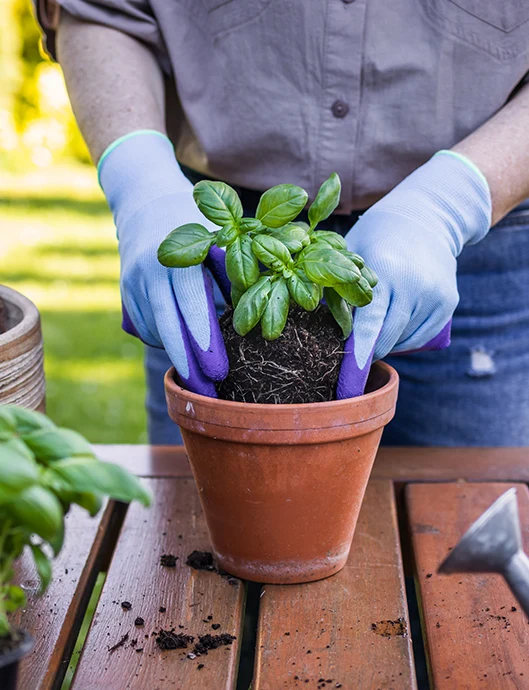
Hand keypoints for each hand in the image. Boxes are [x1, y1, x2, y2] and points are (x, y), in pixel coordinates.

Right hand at [99, 131, 228, 396]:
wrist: (145, 200)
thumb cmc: (195, 222)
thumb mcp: (217, 239)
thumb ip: (230, 275)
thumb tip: (242, 319)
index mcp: (178, 254)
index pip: (190, 304)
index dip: (204, 339)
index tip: (218, 370)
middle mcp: (150, 270)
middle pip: (167, 326)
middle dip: (187, 362)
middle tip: (207, 391)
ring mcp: (132, 282)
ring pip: (155, 330)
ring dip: (176, 354)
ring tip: (199, 376)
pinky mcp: (124, 291)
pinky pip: (145, 326)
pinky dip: (163, 339)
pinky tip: (180, 345)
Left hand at [337, 151, 491, 398]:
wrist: (426, 217)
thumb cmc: (376, 237)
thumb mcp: (351, 252)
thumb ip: (337, 285)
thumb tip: (315, 323)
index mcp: (385, 269)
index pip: (370, 319)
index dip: (360, 348)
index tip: (352, 371)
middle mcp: (414, 284)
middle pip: (387, 337)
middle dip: (367, 350)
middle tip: (350, 351)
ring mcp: (434, 295)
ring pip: (403, 340)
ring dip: (385, 343)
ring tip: (375, 324)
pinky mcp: (448, 303)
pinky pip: (420, 337)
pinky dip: (403, 339)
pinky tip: (393, 326)